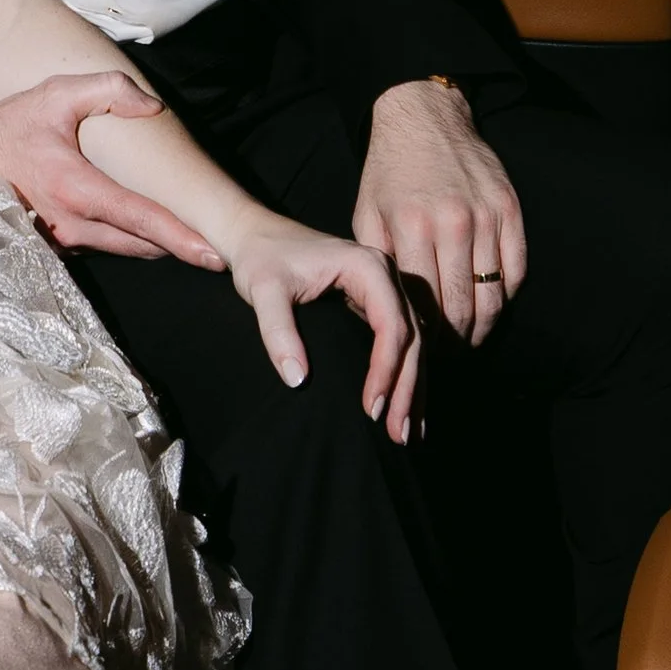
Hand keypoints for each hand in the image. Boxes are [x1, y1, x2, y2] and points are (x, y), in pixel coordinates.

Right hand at [0, 73, 227, 266]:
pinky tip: (140, 232)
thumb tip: (152, 107)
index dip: (181, 238)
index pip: (141, 220)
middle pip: (140, 245)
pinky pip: (99, 247)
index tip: (214, 254)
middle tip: (213, 249)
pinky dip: (124, 241)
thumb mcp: (56, 94)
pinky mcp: (50, 249)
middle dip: (177, 247)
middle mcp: (71, 223)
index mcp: (77, 188)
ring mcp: (59, 242)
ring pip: (121, 250)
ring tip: (184, 240)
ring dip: (151, 245)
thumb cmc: (12, 125)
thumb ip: (109, 89)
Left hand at [228, 214, 421, 441]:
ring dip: (413, 388)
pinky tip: (406, 407)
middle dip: (408, 388)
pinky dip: (405, 375)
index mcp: (367, 266)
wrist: (256, 235)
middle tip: (398, 434)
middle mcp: (386, 275)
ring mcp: (386, 288)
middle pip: (412, 337)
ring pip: (414, 342)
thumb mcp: (263, 292)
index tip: (373, 408)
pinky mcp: (378, 302)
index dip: (386, 370)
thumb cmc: (260, 259)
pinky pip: (402, 341)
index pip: (392, 325)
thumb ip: (278, 331)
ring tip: (407, 432)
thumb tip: (297, 379)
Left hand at [353, 79, 526, 345]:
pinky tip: (491, 307)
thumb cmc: (389, 173)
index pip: (423, 306)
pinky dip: (507, 296)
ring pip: (494, 295)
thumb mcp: (366, 215)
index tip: (423, 354)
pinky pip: (517, 270)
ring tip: (471, 341)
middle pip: (462, 308)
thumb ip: (376, 266)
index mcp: (411, 229)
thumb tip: (379, 317)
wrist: (425, 118)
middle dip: (456, 342)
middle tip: (449, 356)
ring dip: (483, 327)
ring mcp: (487, 216)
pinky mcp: (511, 209)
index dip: (425, 339)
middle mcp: (453, 224)